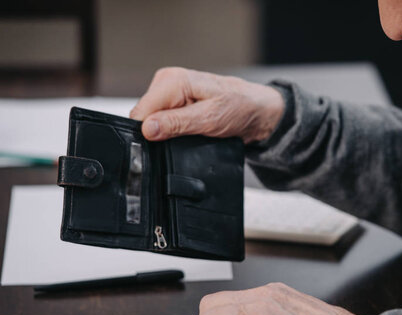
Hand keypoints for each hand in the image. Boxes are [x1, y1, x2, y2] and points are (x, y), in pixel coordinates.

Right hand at [130, 67, 284, 143]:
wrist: (257, 111)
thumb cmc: (240, 108)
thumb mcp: (209, 120)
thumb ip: (177, 124)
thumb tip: (148, 129)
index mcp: (173, 81)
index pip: (141, 111)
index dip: (149, 132)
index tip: (164, 142)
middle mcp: (168, 82)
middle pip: (145, 116)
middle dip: (160, 132)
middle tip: (187, 135)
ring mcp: (171, 93)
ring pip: (153, 121)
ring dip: (169, 132)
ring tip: (193, 131)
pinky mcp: (176, 103)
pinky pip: (163, 121)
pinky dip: (174, 130)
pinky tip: (191, 130)